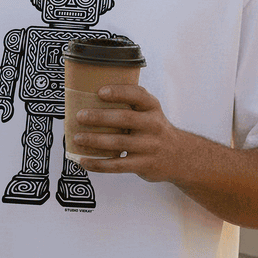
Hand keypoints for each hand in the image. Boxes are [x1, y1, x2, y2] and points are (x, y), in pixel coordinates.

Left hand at [68, 84, 189, 182]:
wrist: (180, 156)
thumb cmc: (154, 130)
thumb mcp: (150, 113)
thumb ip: (129, 106)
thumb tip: (89, 100)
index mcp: (152, 107)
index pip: (137, 95)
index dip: (119, 92)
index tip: (100, 92)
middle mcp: (153, 125)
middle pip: (125, 118)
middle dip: (100, 117)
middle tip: (80, 116)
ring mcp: (149, 146)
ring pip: (119, 143)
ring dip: (95, 140)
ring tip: (77, 138)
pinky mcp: (143, 165)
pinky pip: (117, 165)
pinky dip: (98, 164)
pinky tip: (83, 161)